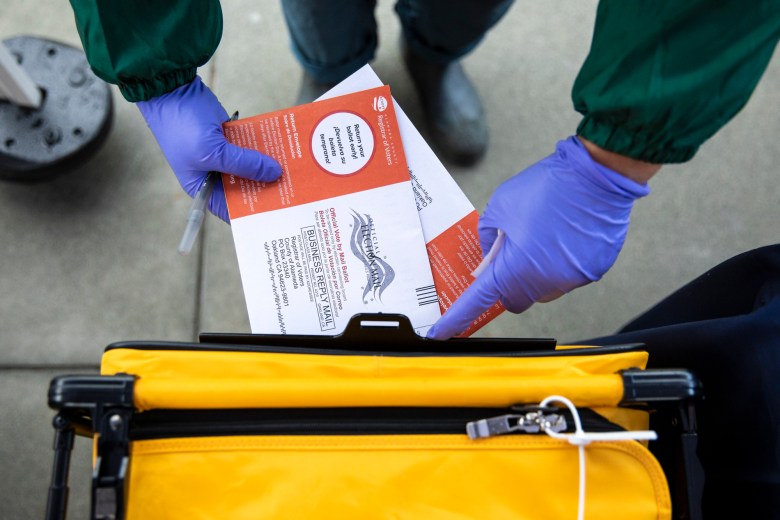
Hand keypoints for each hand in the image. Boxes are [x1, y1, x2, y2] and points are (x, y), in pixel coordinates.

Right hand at [136, 76, 281, 221]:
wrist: (171, 88)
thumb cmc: (182, 125)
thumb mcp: (213, 152)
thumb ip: (244, 165)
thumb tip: (274, 173)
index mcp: (203, 188)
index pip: (231, 210)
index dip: (253, 214)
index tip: (278, 214)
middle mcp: (214, 175)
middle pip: (246, 188)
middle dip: (266, 188)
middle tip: (294, 191)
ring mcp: (223, 155)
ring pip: (251, 167)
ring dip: (269, 167)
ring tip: (296, 172)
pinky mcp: (231, 138)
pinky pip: (252, 148)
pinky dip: (265, 148)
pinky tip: (285, 150)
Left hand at [427, 136, 650, 338]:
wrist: (597, 174)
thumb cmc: (548, 187)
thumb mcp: (500, 207)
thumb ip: (488, 238)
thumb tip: (490, 257)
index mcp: (515, 268)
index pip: (478, 300)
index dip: (458, 317)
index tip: (443, 331)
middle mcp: (544, 282)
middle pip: (514, 299)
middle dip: (506, 284)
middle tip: (508, 255)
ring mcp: (572, 279)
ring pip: (543, 290)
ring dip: (535, 274)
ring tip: (543, 237)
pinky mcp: (593, 271)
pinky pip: (568, 276)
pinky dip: (560, 263)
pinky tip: (564, 235)